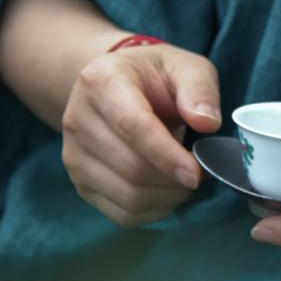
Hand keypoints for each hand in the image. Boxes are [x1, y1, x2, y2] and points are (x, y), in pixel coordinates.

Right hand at [62, 43, 221, 226]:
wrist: (117, 87)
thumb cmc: (155, 76)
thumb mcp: (184, 67)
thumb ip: (199, 89)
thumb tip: (207, 123)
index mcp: (102, 81)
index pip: (133, 126)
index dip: (166, 155)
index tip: (196, 173)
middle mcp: (78, 119)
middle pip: (131, 167)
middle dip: (174, 180)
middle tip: (201, 173)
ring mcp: (74, 154)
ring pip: (128, 195)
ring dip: (167, 197)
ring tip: (186, 180)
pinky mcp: (80, 182)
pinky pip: (121, 213)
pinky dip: (154, 211)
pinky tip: (167, 192)